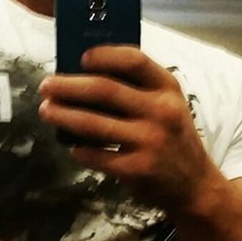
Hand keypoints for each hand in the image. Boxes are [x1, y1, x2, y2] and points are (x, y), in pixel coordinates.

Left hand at [39, 45, 216, 210]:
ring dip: (63, 115)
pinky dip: (78, 150)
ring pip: (93, 124)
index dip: (103, 56)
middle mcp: (160, 111)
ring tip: (46, 111)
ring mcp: (148, 141)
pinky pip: (96, 156)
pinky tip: (71, 146)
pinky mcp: (137, 169)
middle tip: (46, 86)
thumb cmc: (172, 137)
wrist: (195, 185)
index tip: (80, 58)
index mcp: (167, 88)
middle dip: (68, 86)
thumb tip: (85, 72)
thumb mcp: (168, 104)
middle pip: (104, 90)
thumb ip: (138, 88)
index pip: (134, 60)